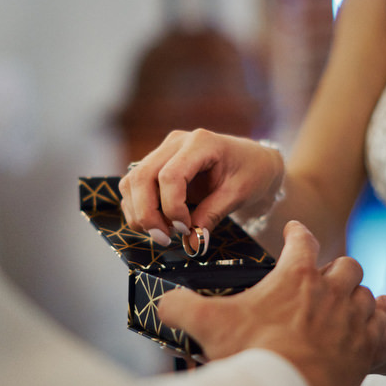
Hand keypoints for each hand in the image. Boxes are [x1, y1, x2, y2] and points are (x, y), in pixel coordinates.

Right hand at [119, 129, 283, 245]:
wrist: (254, 161)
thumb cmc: (252, 172)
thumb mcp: (239, 194)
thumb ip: (213, 216)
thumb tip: (192, 244)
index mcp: (200, 142)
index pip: (169, 176)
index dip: (171, 207)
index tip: (185, 229)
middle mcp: (176, 142)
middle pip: (141, 178)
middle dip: (147, 214)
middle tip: (165, 239)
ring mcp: (163, 151)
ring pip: (131, 182)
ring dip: (140, 213)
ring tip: (164, 233)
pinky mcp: (156, 164)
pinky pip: (134, 187)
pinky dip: (139, 209)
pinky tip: (159, 224)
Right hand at [157, 221, 385, 385]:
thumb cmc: (251, 358)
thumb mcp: (207, 327)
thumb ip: (181, 308)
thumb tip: (164, 302)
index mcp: (295, 277)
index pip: (303, 240)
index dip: (298, 233)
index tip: (295, 232)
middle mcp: (330, 291)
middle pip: (345, 264)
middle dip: (334, 267)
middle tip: (322, 279)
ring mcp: (353, 318)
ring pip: (365, 292)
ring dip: (355, 295)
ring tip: (345, 303)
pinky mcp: (367, 346)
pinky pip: (382, 320)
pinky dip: (379, 315)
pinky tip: (375, 316)